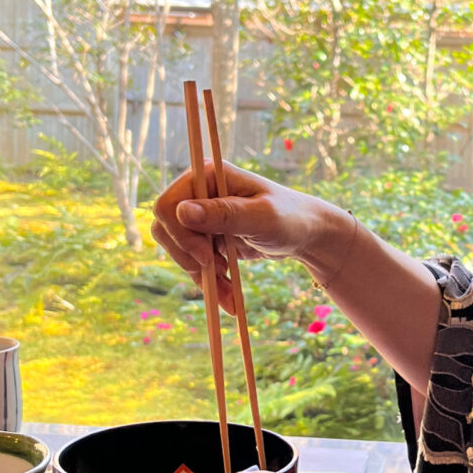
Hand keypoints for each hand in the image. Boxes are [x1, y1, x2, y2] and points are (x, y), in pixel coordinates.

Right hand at [148, 159, 348, 304]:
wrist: (306, 235)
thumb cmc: (290, 217)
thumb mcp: (261, 217)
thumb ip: (223, 214)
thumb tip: (181, 211)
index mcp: (207, 175)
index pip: (168, 206)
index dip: (181, 234)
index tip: (208, 255)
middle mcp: (198, 192)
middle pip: (165, 230)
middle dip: (189, 257)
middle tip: (218, 271)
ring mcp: (200, 216)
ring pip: (177, 250)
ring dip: (200, 275)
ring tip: (228, 292)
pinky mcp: (206, 237)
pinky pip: (192, 262)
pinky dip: (208, 282)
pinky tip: (227, 296)